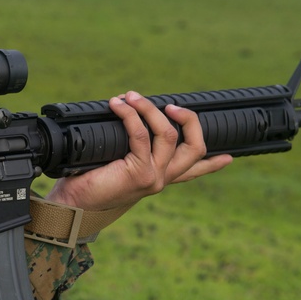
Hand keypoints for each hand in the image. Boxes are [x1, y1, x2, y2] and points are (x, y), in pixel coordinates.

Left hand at [47, 91, 232, 211]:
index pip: (193, 170)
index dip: (213, 164)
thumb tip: (128, 116)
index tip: (229, 158)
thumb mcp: (116, 162)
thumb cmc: (87, 181)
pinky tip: (118, 105)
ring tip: (131, 96)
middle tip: (171, 105)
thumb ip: (130, 148)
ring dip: (149, 109)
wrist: (71, 203)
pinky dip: (130, 115)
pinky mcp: (140, 173)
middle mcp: (161, 179)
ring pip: (169, 134)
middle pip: (195, 147)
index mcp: (159, 178)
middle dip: (189, 120)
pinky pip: (140, 134)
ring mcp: (154, 177)